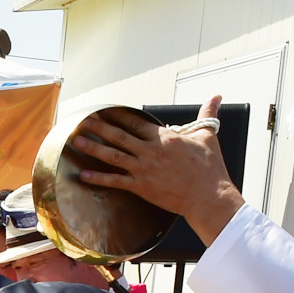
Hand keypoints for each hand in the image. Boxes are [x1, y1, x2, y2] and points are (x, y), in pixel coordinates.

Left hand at [69, 95, 243, 242]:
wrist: (208, 195)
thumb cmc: (209, 167)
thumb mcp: (207, 136)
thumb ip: (207, 115)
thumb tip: (216, 97)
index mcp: (164, 138)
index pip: (136, 122)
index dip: (118, 116)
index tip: (104, 111)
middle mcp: (150, 151)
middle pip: (119, 136)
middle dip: (99, 128)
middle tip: (82, 121)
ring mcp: (143, 169)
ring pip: (113, 156)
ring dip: (93, 148)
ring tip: (77, 141)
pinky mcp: (141, 186)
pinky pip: (115, 181)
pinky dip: (98, 178)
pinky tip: (83, 174)